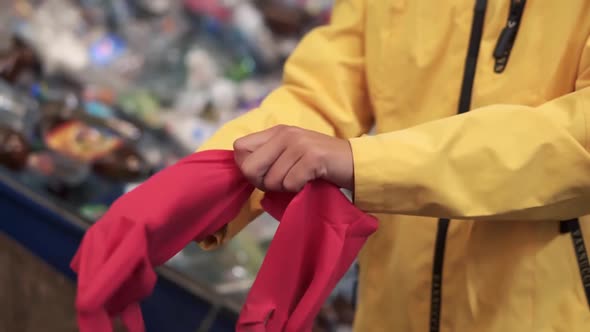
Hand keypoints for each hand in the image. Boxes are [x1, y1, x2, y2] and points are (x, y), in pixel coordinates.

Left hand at [233, 125, 353, 191]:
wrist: (354, 163)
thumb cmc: (319, 164)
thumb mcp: (290, 153)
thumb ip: (267, 157)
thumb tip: (243, 170)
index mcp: (276, 131)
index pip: (239, 147)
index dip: (246, 167)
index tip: (263, 174)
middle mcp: (285, 134)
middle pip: (249, 167)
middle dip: (261, 182)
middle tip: (281, 182)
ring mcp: (299, 144)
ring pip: (271, 180)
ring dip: (284, 188)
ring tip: (300, 179)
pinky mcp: (312, 157)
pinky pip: (290, 184)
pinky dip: (298, 189)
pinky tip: (309, 181)